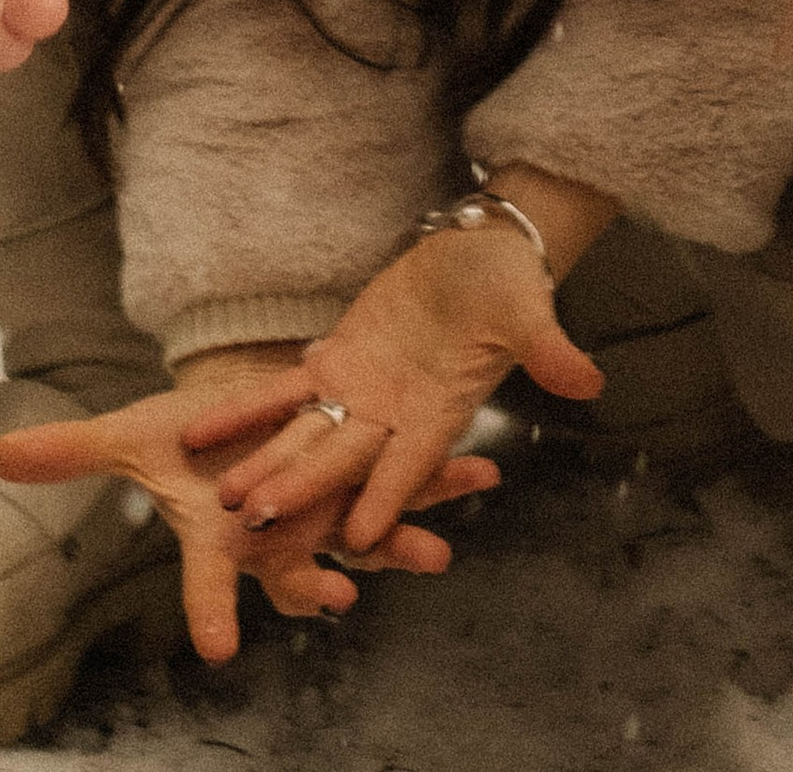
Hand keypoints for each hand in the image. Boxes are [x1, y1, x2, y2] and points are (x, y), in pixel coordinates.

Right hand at [0, 358, 495, 661]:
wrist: (247, 419)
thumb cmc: (189, 440)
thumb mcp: (130, 435)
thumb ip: (71, 452)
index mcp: (226, 534)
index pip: (209, 583)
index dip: (212, 613)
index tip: (216, 653)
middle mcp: (282, 535)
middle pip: (299, 572)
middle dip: (319, 588)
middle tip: (337, 603)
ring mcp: (329, 511)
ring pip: (367, 537)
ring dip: (402, 541)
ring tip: (436, 552)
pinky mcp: (366, 476)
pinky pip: (410, 482)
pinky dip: (445, 478)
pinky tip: (488, 470)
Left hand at [201, 217, 601, 559]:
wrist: (481, 253)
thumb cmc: (510, 284)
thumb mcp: (531, 312)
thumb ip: (550, 350)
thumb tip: (590, 379)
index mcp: (441, 411)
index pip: (411, 462)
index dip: (388, 496)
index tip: (362, 538)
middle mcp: (394, 415)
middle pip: (343, 460)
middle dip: (302, 491)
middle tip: (257, 522)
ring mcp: (362, 391)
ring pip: (304, 436)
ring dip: (264, 462)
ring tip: (219, 495)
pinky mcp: (338, 359)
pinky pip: (284, 388)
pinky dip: (246, 409)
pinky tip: (202, 428)